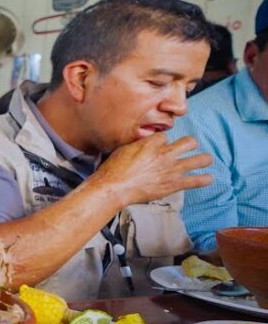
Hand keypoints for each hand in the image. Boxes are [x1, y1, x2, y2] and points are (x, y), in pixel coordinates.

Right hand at [90, 133, 211, 207]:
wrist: (114, 187)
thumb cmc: (113, 169)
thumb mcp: (123, 149)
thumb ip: (138, 145)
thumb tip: (142, 145)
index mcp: (152, 143)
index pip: (166, 136)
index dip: (163, 141)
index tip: (161, 146)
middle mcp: (166, 153)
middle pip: (189, 142)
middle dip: (190, 144)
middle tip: (188, 148)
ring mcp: (172, 169)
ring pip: (200, 159)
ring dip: (204, 159)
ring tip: (205, 160)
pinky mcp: (174, 184)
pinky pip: (197, 180)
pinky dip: (205, 179)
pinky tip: (208, 178)